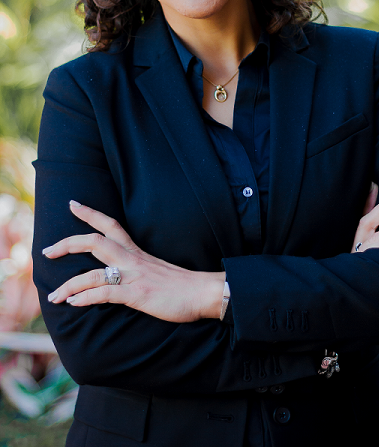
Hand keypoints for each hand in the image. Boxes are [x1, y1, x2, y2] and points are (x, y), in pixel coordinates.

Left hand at [42, 201, 225, 320]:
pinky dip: (85, 298)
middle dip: (67, 244)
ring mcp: (133, 276)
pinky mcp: (136, 294)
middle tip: (46, 250)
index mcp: (136, 250)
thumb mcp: (155, 268)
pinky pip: (104, 293)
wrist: (202, 291)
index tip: (72, 204)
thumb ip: (136, 267)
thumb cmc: (181, 283)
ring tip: (53, 295)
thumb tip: (119, 273)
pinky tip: (74, 304)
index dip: (89, 213)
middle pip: (94, 241)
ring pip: (92, 272)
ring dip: (68, 284)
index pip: (110, 224)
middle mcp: (132, 258)